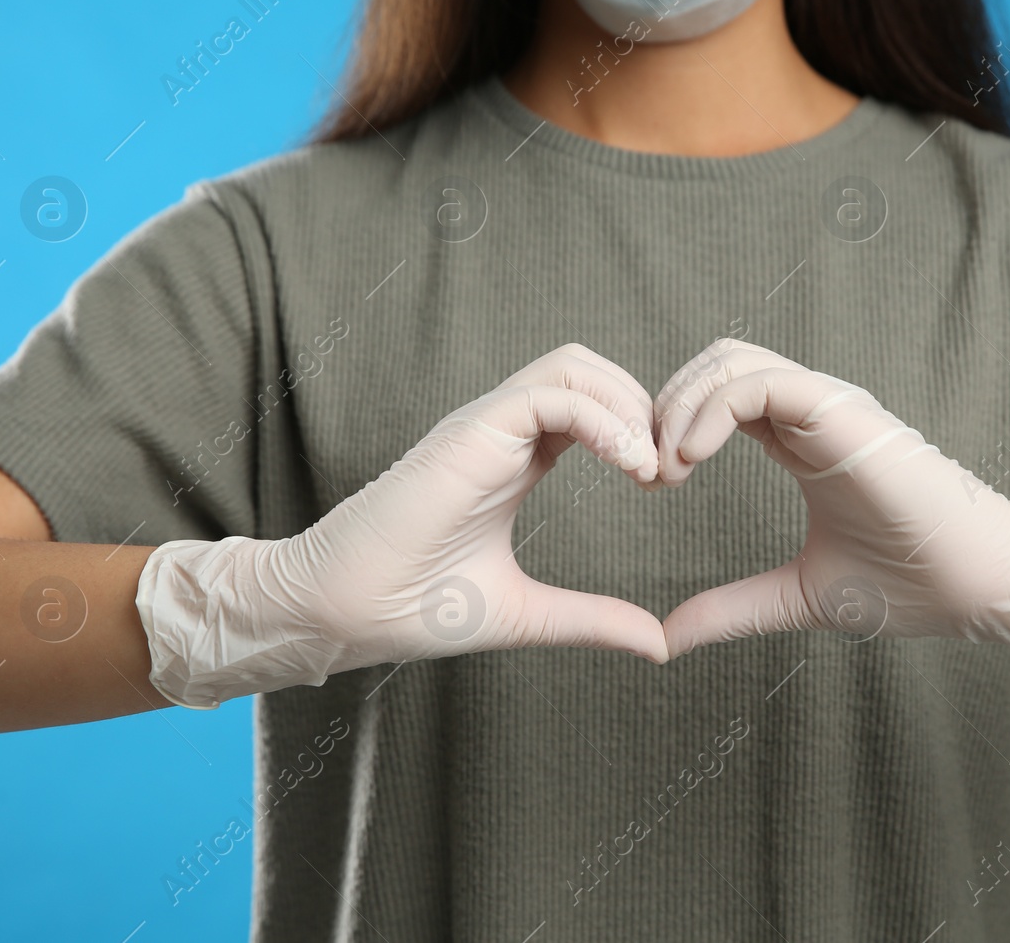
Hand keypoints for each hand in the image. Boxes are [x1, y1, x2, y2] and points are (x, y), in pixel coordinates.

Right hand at [137, 344, 668, 708]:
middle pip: (590, 370)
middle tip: (667, 471)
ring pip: (574, 365)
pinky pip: (549, 392)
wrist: (341, 613)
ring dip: (627, 405)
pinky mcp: (470, 432)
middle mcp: (501, 431)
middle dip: (643, 408)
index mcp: (516, 459)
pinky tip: (628, 465)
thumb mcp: (529, 615)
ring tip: (649, 468)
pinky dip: (602, 417)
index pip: (592, 406)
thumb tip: (659, 644)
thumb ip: (593, 620)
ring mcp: (484, 426)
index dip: (639, 432)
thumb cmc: (413, 608)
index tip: (665, 486)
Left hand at [653, 340, 1009, 669]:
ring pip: (732, 360)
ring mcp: (828, 407)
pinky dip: (713, 408)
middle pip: (716, 363)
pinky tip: (691, 458)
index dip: (673, 427)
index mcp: (800, 442)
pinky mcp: (843, 413)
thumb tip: (665, 640)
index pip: (718, 398)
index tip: (652, 485)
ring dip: (681, 404)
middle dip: (665, 405)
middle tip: (647, 471)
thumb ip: (730, 609)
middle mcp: (812, 413)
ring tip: (666, 468)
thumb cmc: (909, 585)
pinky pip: (762, 382)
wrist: (981, 586)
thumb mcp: (794, 597)